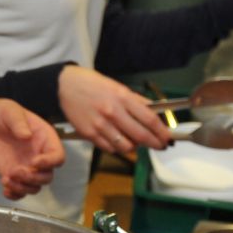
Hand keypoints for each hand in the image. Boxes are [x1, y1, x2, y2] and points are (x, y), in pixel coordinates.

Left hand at [0, 94, 64, 198]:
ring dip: (22, 187)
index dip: (50, 162)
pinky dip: (15, 194)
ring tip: (6, 179)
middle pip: (47, 176)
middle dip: (33, 178)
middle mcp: (40, 156)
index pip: (57, 156)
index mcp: (45, 139)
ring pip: (35, 186)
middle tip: (15, 171)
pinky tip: (5, 189)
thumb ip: (19, 122)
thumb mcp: (10, 111)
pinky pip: (20, 191)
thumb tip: (26, 135)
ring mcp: (28, 167)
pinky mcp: (14, 175)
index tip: (34, 162)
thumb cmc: (2, 113)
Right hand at [56, 65, 170, 154]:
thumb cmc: (91, 84)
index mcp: (122, 97)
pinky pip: (110, 148)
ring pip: (126, 146)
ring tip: (137, 143)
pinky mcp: (89, 133)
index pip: (149, 119)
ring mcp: (100, 124)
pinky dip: (118, 148)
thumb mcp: (117, 87)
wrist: (64, 86)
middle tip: (160, 146)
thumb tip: (153, 112)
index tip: (167, 137)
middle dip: (154, 144)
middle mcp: (112, 112)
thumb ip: (135, 101)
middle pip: (141, 136)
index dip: (162, 132)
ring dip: (136, 147)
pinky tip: (120, 142)